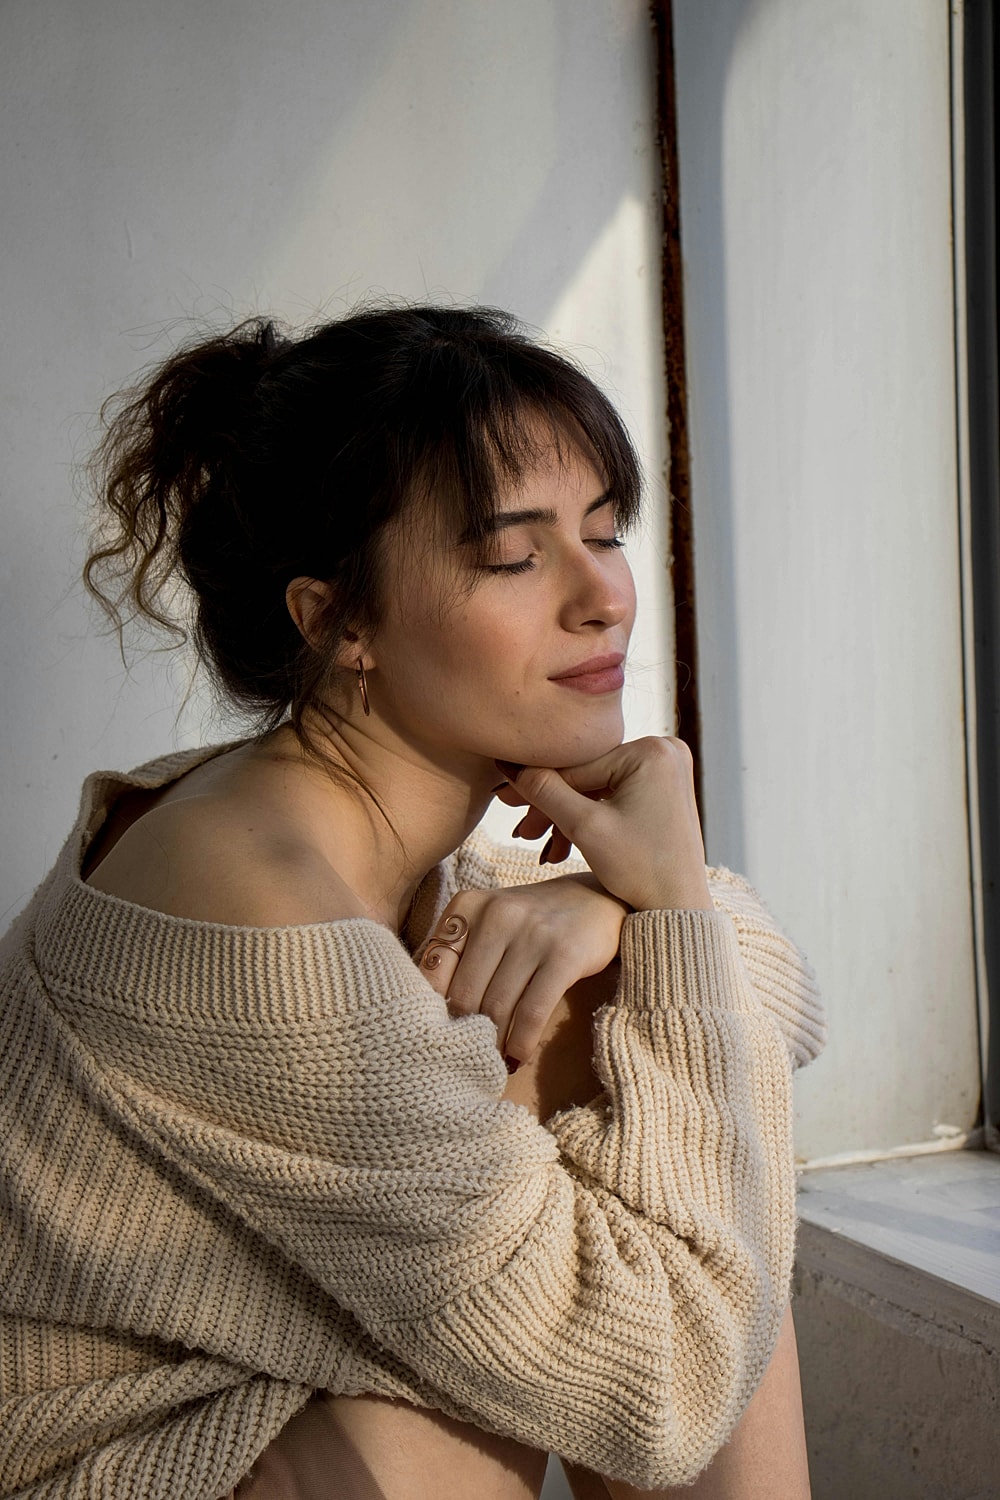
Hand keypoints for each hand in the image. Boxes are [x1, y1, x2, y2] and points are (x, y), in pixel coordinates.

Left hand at [419, 874, 627, 1066]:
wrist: (598, 902)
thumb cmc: (532, 923)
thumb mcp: (490, 923)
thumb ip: (458, 955)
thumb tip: (426, 1014)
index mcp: (468, 905)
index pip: (433, 970)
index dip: (433, 1010)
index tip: (440, 1033)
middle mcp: (497, 914)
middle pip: (466, 994)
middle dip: (465, 1033)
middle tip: (467, 1056)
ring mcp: (533, 933)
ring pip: (498, 1007)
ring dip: (494, 1044)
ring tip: (492, 1061)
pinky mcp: (565, 955)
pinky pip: (533, 1011)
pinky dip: (522, 1041)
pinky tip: (518, 1056)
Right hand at [496, 737, 712, 912]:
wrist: (678, 906)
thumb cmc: (640, 869)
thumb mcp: (585, 827)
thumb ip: (545, 791)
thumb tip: (509, 766)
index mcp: (652, 750)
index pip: (577, 765)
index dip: (537, 786)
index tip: (502, 798)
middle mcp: (665, 749)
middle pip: (587, 774)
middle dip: (553, 806)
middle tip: (523, 830)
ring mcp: (667, 767)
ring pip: (597, 786)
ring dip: (569, 815)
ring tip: (545, 849)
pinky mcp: (664, 786)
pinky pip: (615, 793)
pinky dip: (592, 816)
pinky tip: (567, 843)